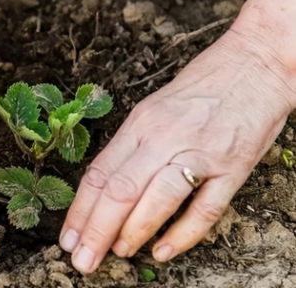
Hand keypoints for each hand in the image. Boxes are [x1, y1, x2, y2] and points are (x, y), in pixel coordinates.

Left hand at [60, 21, 295, 271]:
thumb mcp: (154, 108)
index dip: (80, 210)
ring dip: (132, 232)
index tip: (67, 237)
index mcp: (141, 122)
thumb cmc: (200, 87)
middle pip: (120, 190)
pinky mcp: (234, 167)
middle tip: (82, 261)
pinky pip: (205, 209)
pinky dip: (182, 235)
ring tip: (116, 253)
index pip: (100, 172)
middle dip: (96, 230)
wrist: (255, 63)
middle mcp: (165, 137)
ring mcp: (201, 152)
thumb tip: (103, 187)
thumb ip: (131, 146)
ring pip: (157, 199)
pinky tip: (162, 252)